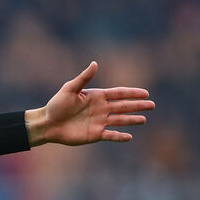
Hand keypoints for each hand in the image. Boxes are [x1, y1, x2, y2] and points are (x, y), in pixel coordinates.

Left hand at [25, 61, 154, 145]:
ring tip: (144, 119)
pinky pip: (110, 135)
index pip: (119, 94)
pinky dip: (120, 136)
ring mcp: (99, 122)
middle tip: (152, 105)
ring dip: (132, 120)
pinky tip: (129, 136)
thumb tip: (95, 63)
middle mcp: (100, 109)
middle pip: (123, 106)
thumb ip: (84, 78)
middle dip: (138, 106)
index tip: (146, 93)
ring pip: (120, 120)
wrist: (47, 124)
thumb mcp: (69, 89)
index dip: (132, 93)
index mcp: (96, 96)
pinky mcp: (94, 134)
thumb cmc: (56, 105)